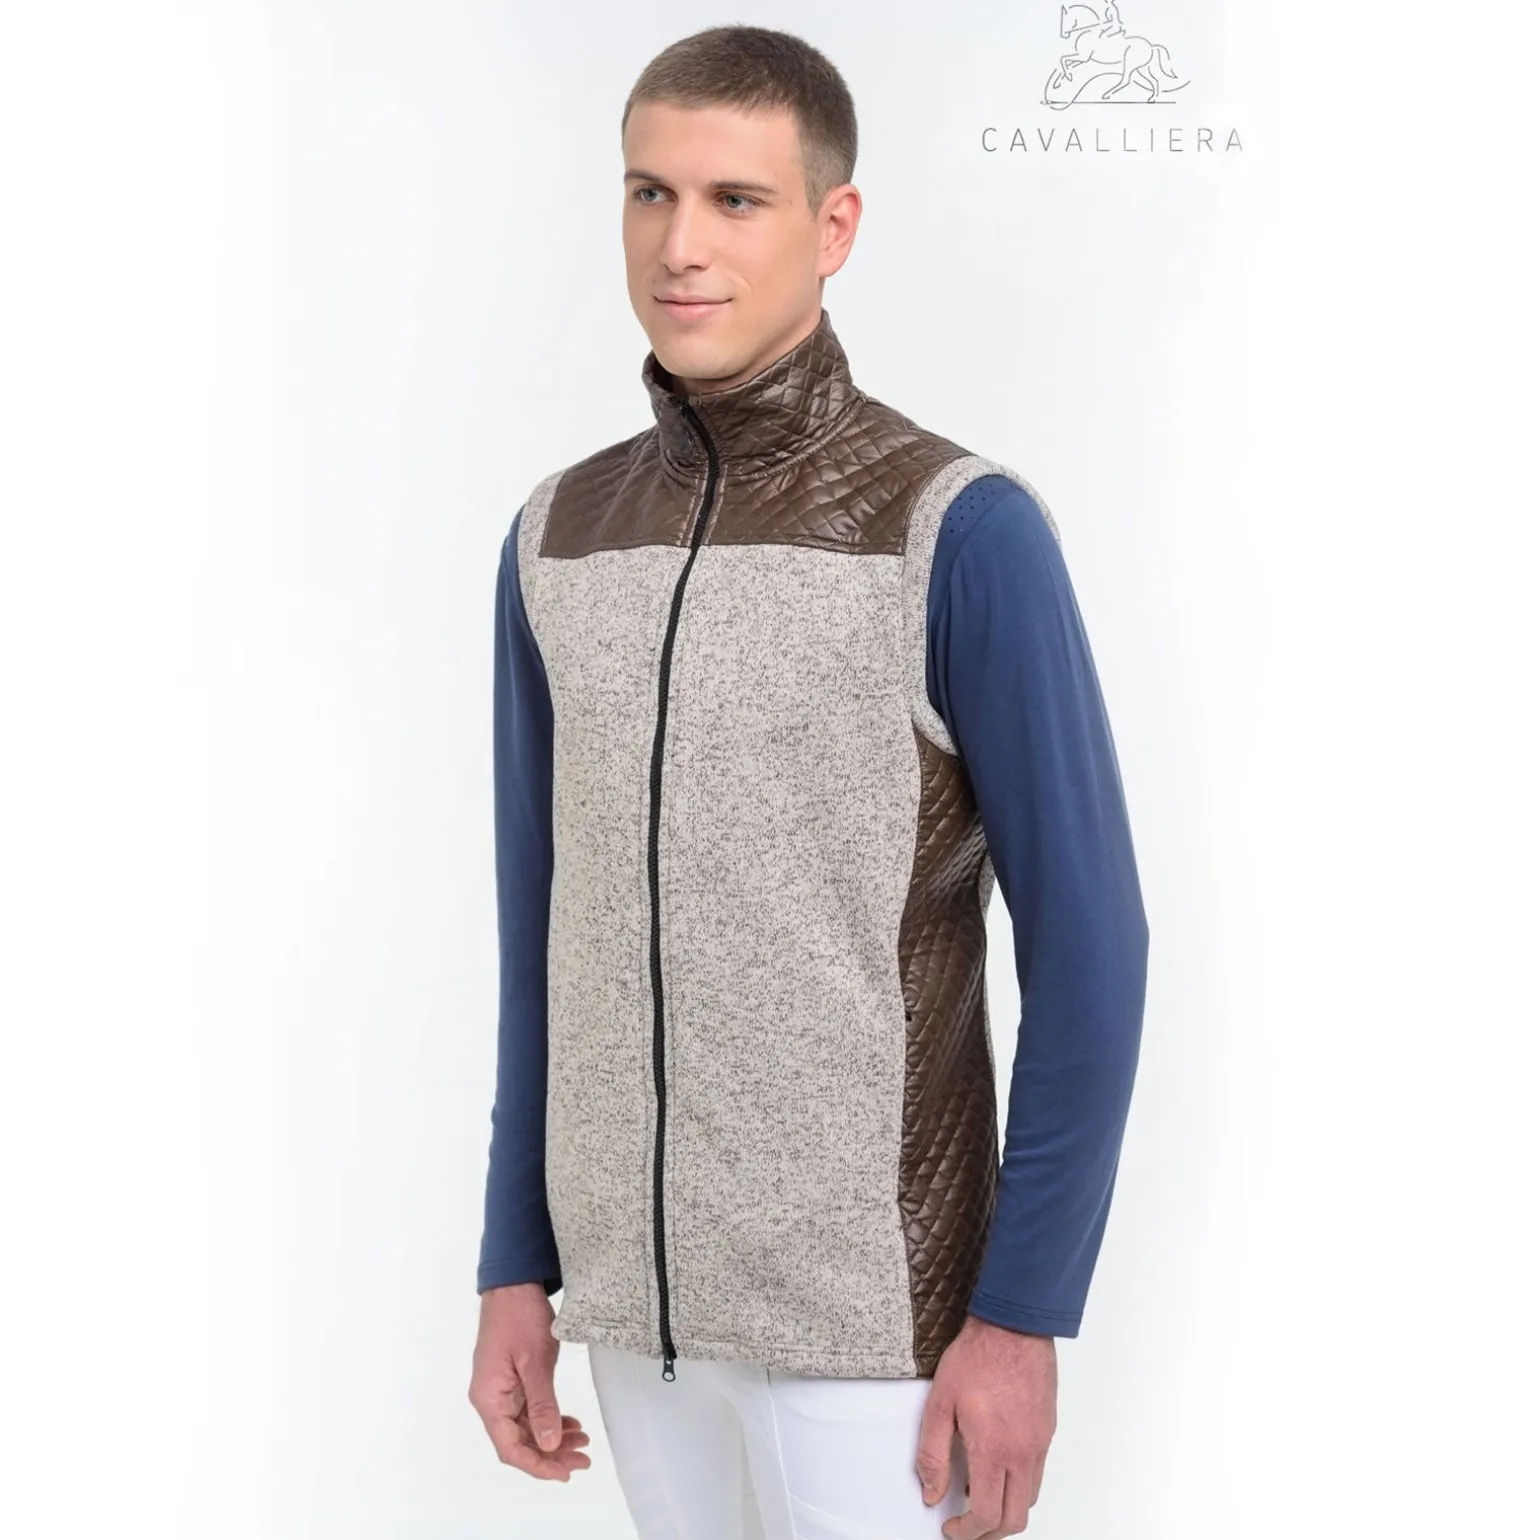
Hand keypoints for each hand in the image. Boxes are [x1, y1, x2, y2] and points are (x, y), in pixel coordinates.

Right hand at [468, 1283, 592, 1481]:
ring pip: (526, 1427)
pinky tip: (569, 1422)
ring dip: (552, 1437)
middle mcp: (490, 1400)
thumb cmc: (520, 1317)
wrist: (513, 1284)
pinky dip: (549, 1418)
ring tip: (582, 1440)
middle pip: (519, 1441)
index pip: (511, 1448)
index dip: (538, 1465)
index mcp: (489, 1399)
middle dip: (551, 1454)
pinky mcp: (511, 1380)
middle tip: (583, 1458)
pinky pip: (529, 1410)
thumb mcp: (535, 1362)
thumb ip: (542, 1405)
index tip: (565, 1473)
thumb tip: (548, 1445)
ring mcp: (500, 1390)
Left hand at [915, 1314, 1056, 1537]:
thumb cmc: (977, 1357)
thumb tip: (932, 1492)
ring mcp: (1039, 1443)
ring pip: (1029, 1498)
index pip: (988, 1516)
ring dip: (1007, 1510)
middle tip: (968, 1528)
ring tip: (980, 1499)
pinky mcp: (1046, 1431)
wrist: (1013, 1327)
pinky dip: (1019, 1485)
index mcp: (993, 1450)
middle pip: (1015, 1518)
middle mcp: (1022, 1454)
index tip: (952, 1529)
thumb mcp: (939, 1403)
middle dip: (991, 1533)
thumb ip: (933, 1454)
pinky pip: (1037, 1473)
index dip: (968, 1532)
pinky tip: (998, 1469)